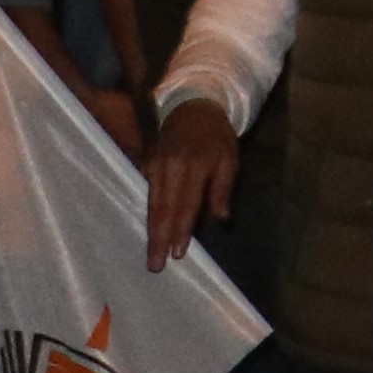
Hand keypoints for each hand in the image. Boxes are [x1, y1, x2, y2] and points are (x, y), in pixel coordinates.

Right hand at [143, 98, 240, 256]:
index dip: (181, 230)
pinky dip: (144, 213)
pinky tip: (143, 231)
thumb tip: (221, 220)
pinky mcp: (145, 163)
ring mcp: (154, 165)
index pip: (186, 205)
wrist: (193, 108)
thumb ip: (221, 189)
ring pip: (150, 203)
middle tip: (155, 265)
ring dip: (150, 230)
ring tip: (149, 254)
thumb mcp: (229, 160)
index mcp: (193, 167)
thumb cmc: (216, 138)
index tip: (177, 253)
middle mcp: (170, 167)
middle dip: (158, 238)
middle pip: (163, 209)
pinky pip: (143, 192)